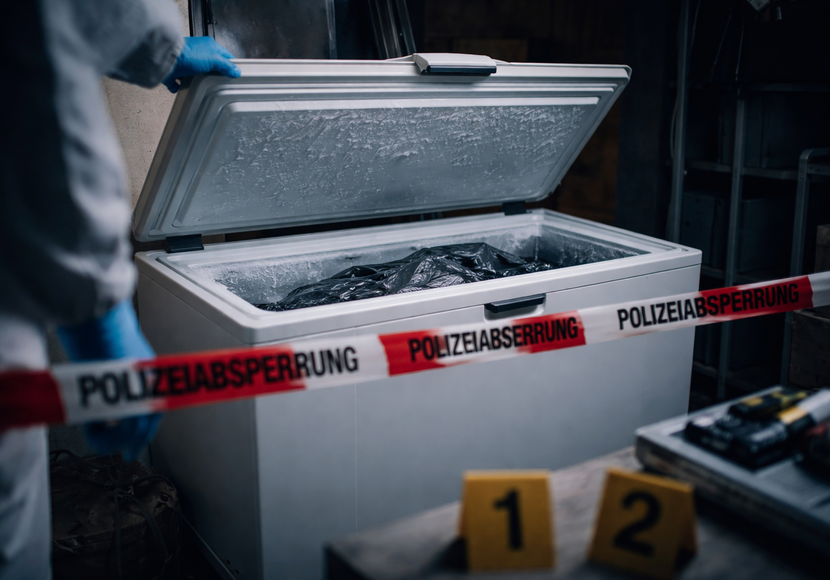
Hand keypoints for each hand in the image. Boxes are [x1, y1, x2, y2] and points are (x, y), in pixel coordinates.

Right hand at [57, 300, 160, 460]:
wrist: (94, 309)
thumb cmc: (97, 328)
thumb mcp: (115, 358)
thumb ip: (118, 380)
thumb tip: (107, 408)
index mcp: (150, 372)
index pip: (155, 411)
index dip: (144, 434)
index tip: (132, 449)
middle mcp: (150, 378)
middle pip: (148, 422)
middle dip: (133, 441)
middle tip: (123, 455)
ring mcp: (139, 383)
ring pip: (134, 426)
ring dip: (111, 438)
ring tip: (94, 431)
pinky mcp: (123, 386)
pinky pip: (118, 421)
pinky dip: (101, 431)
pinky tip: (89, 424)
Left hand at [163, 36, 240, 92]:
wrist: (167, 59)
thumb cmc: (188, 54)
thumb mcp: (214, 59)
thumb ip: (226, 65)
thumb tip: (236, 71)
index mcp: (208, 46)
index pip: (224, 55)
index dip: (230, 64)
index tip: (235, 74)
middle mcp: (196, 53)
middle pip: (210, 67)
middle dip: (213, 75)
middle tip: (219, 83)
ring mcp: (186, 63)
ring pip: (196, 75)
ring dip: (198, 81)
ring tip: (202, 86)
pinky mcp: (175, 73)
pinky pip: (180, 83)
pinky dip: (182, 87)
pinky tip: (184, 88)